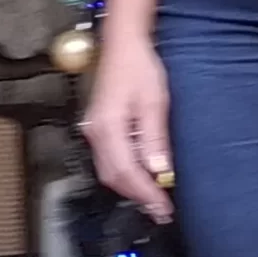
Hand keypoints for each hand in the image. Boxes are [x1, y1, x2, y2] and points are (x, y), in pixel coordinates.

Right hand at [83, 32, 175, 220]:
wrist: (123, 45)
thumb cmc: (138, 66)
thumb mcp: (155, 102)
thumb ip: (154, 138)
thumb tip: (158, 169)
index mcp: (108, 127)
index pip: (127, 171)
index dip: (146, 194)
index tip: (162, 208)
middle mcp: (96, 132)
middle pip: (114, 177)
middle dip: (138, 196)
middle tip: (162, 211)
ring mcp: (95, 131)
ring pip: (110, 172)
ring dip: (132, 188)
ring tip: (155, 198)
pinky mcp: (99, 128)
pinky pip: (110, 160)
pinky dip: (126, 174)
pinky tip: (143, 176)